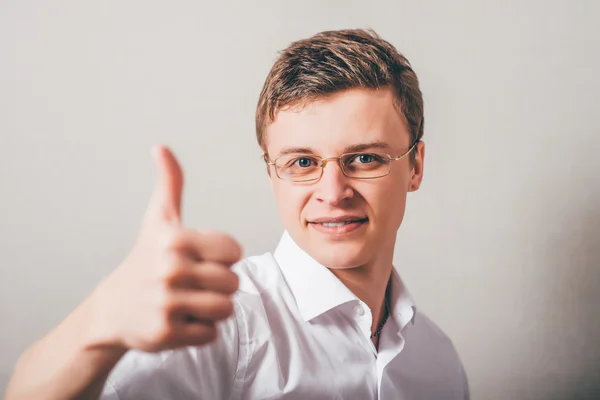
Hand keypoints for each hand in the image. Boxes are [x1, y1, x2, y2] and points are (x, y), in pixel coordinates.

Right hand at [88, 145, 241, 352]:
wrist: (111, 310)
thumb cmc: (143, 260)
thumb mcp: (157, 220)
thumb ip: (169, 183)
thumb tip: (161, 147)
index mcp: (175, 239)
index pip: (234, 252)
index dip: (223, 258)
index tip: (201, 259)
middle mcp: (170, 270)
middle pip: (233, 283)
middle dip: (218, 285)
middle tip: (193, 284)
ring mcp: (167, 304)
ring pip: (226, 309)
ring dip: (212, 309)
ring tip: (189, 302)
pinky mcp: (166, 334)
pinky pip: (211, 334)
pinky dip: (200, 330)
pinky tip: (180, 320)